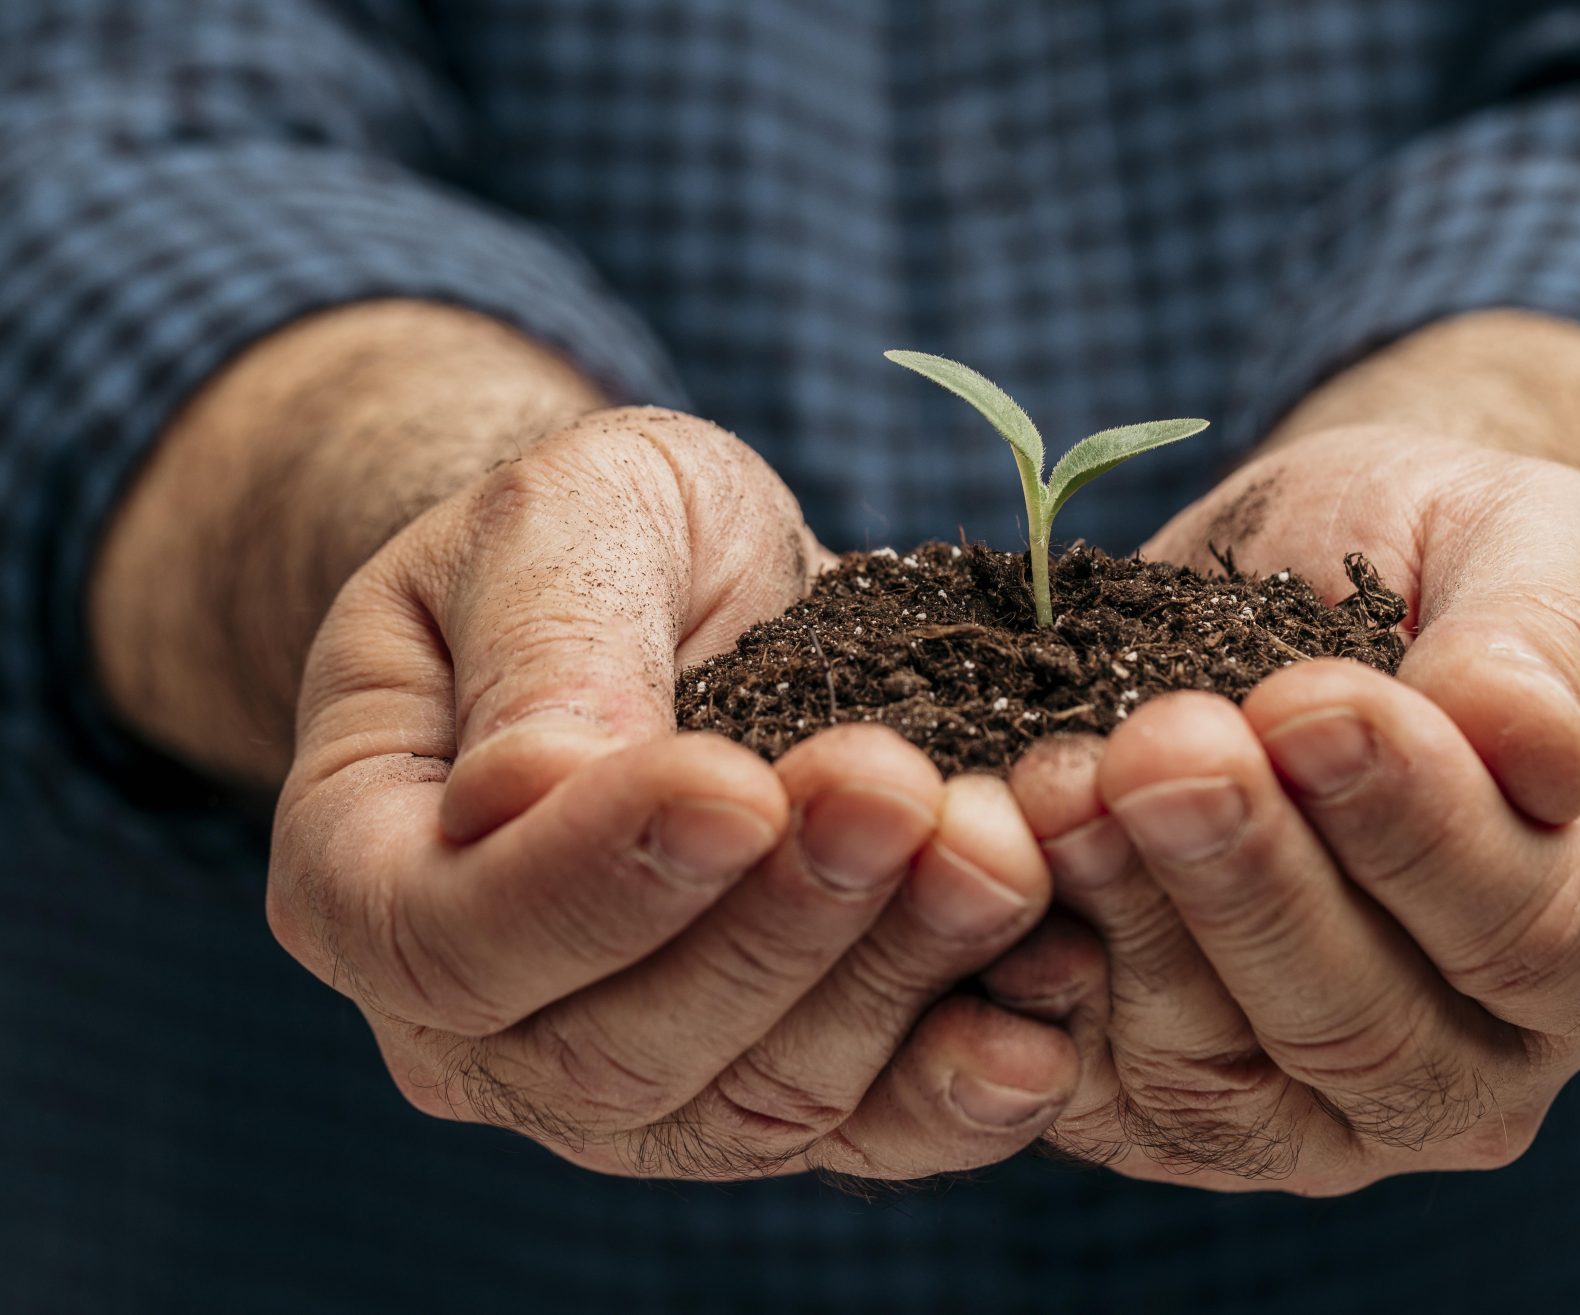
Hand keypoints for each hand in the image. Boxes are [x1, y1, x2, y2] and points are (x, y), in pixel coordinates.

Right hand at [269, 406, 1078, 1179]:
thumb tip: (530, 794)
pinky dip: (956, 1094)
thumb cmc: (600, 539)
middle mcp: (483, 1024)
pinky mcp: (771, 1089)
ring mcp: (631, 1080)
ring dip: (891, 985)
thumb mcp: (562, 519)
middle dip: (781, 927)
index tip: (737, 782)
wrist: (694, 593)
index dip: (598, 879)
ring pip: (755, 1104)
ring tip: (999, 854)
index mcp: (372, 872)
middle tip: (901, 795)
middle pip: (618, 1049)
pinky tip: (1041, 1024)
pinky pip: (861, 1135)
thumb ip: (546, 647)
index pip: (456, 934)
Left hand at [987, 426, 1579, 1192]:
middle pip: (1358, 1026)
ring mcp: (1315, 1116)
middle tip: (1159, 747)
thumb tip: (1528, 749)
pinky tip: (992, 867)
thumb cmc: (1443, 563)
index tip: (1308, 703)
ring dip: (1126, 919)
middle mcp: (1474, 1068)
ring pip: (1214, 1074)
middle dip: (1246, 880)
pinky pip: (1090, 1088)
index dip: (1412, 824)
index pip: (1528, 927)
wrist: (1310, 583)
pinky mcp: (1164, 1109)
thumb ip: (1539, 642)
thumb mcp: (1531, 543)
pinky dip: (1030, 988)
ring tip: (1062, 777)